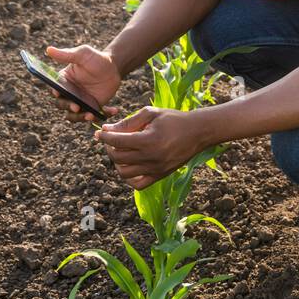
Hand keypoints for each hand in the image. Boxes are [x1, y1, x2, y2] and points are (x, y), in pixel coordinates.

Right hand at [44, 44, 121, 122]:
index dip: (56, 93)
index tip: (60, 93)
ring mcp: (80, 102)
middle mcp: (69, 94)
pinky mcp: (92, 108)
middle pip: (62, 105)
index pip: (55, 89)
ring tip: (91, 115)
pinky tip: (113, 110)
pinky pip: (94, 116)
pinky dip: (102, 115)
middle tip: (77, 106)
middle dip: (68, 107)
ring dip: (81, 118)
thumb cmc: (95, 58)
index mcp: (63, 81)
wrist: (113, 68)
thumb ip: (67, 54)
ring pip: (75, 116)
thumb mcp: (83, 54)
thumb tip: (48, 50)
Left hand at [93, 106, 207, 189]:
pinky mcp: (160, 176)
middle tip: (110, 140)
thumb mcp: (151, 114)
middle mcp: (151, 157)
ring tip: (121, 152)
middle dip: (109, 148)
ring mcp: (156, 169)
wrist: (198, 132)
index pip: (117, 141)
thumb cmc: (174, 119)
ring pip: (124, 173)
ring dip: (117, 163)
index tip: (100, 132)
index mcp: (148, 140)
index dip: (105, 136)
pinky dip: (129, 177)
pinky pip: (137, 184)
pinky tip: (130, 165)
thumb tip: (107, 130)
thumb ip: (128, 122)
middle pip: (117, 158)